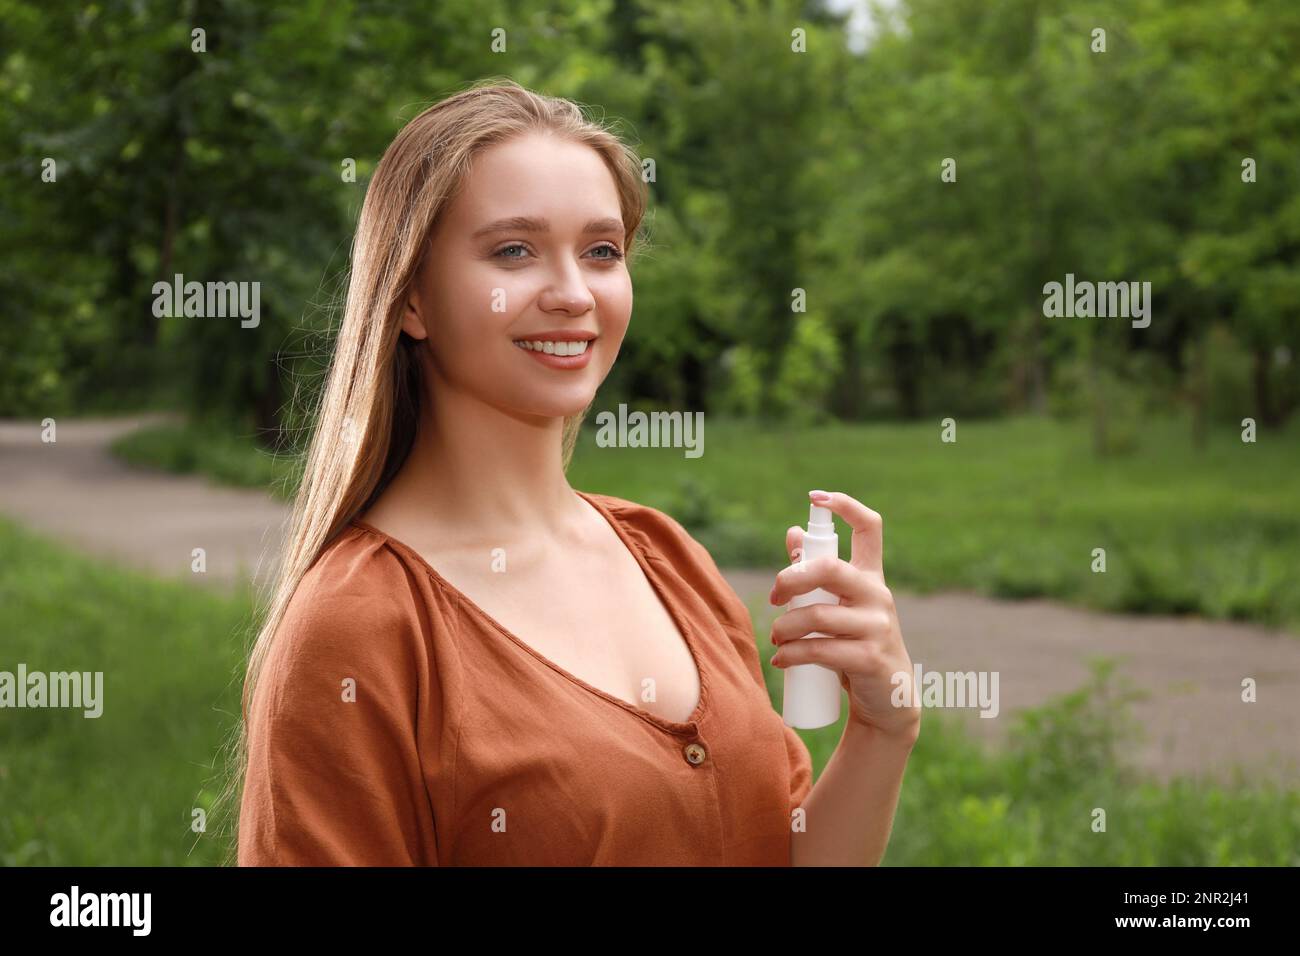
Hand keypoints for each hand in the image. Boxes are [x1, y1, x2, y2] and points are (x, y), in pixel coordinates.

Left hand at [768, 490, 919, 741]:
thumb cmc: (856, 646)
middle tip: (774, 596)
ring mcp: (878, 627)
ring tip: (776, 638)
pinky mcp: (870, 658)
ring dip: (785, 627)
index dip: (846, 506)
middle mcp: (878, 596)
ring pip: (817, 614)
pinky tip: (781, 660)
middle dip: (791, 578)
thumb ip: (817, 574)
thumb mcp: (840, 607)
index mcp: (870, 577)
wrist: (887, 700)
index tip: (817, 498)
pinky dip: (792, 654)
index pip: (869, 528)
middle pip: (830, 568)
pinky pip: (821, 649)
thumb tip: (793, 533)